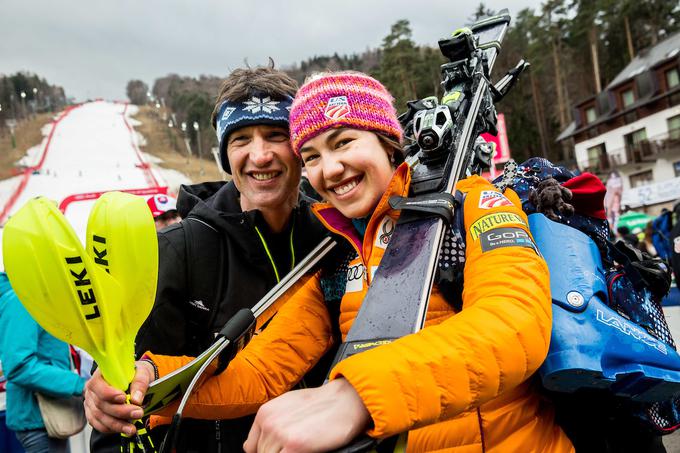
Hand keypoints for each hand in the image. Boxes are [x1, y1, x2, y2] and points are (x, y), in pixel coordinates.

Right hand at [83, 360, 154, 435]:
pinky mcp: (93, 414)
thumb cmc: (135, 374)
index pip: (97, 385)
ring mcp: (91, 403)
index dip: (108, 393)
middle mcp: (92, 390)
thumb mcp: (141, 373)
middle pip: (101, 404)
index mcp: (100, 375)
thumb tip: (136, 399)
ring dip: (117, 424)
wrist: (134, 381)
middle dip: (120, 411)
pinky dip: (112, 429)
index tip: (123, 398)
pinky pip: (99, 425)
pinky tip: (124, 429)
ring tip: (132, 428)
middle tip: (137, 413)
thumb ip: (140, 383)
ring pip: (100, 417)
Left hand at [243, 378, 370, 452]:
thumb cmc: (322, 403)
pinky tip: (306, 451)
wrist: (346, 400)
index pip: (252, 447)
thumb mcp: (287, 406)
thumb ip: (270, 424)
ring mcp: (280, 434)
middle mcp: (269, 422)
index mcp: (265, 413)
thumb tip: (253, 445)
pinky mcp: (295, 446)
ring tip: (302, 449)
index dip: (267, 451)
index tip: (279, 450)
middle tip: (295, 448)